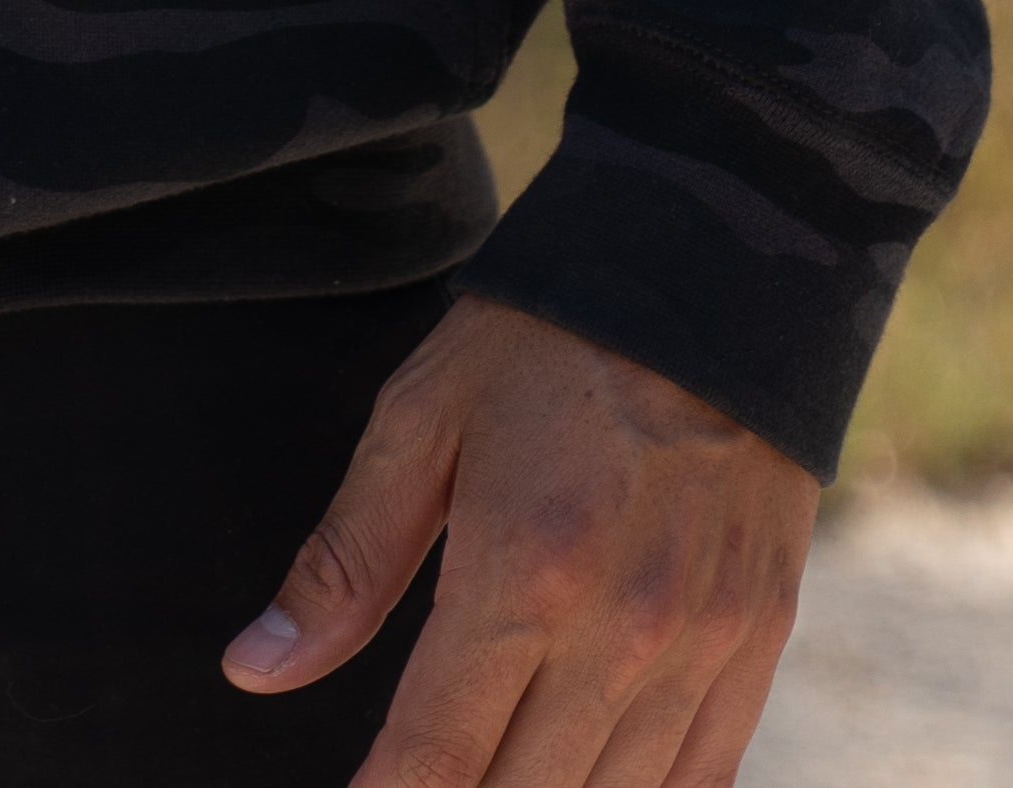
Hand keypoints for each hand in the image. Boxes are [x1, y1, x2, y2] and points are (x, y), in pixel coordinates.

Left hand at [222, 296, 815, 787]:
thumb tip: (255, 669)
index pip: (435, 757)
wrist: (708, 276)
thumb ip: (345, 562)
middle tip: (412, 782)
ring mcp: (702, 650)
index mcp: (524, 573)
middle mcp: (622, 634)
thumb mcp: (421, 420)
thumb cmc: (543, 342)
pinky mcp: (757, 647)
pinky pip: (701, 782)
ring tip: (487, 774)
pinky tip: (584, 780)